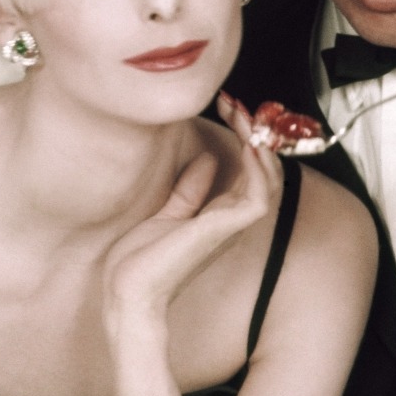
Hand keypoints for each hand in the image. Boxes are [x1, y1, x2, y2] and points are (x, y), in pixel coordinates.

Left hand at [102, 96, 280, 325]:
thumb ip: (189, 188)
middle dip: (252, 129)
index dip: (244, 135)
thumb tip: (206, 159)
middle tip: (234, 102)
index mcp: (219, 215)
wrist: (128, 293)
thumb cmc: (141, 263)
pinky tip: (248, 144)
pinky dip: (258, 168)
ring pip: (267, 177)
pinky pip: (258, 195)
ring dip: (257, 140)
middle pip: (262, 167)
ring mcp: (231, 225)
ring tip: (241, 113)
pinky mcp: (225, 229)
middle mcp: (231, 219)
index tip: (227, 107)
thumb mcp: (166, 212)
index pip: (248, 168)